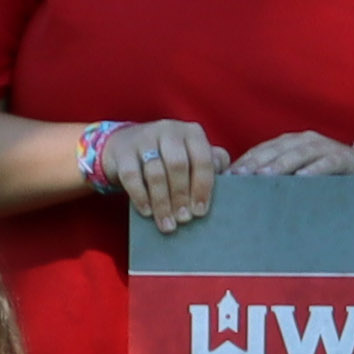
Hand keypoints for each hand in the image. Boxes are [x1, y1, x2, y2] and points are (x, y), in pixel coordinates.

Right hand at [102, 120, 228, 233]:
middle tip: (184, 220)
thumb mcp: (191, 155)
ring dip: (162, 202)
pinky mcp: (123, 150)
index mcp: (192, 132)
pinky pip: (132, 176)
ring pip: (155, 172)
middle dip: (182, 196)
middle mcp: (169, 130)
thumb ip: (211, 163)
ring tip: (167, 224)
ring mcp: (144, 138)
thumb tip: (230, 179)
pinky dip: (140, 197)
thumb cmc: (167, 156)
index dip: (203, 187)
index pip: (202, 159)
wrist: (124, 145)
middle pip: (178, 166)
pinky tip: (147, 212)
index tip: (200, 212)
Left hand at [232, 131, 353, 177]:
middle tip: (239, 176)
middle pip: (276, 149)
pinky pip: (327, 162)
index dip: (245, 162)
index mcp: (290, 144)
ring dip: (280, 164)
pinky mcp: (344, 158)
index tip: (227, 177)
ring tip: (264, 176)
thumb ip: (278, 179)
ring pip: (298, 154)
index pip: (262, 151)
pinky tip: (302, 178)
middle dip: (256, 162)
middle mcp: (304, 141)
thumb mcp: (299, 175)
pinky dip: (315, 169)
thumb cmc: (327, 176)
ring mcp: (325, 147)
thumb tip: (246, 194)